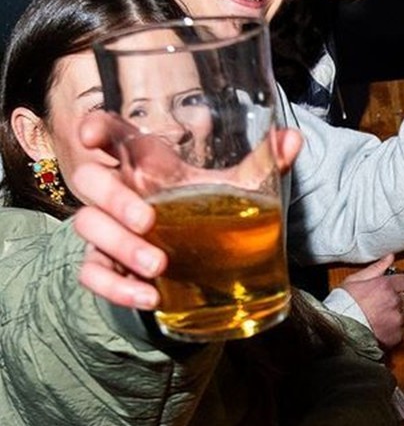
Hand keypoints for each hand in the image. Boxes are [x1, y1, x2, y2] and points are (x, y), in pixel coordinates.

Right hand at [70, 114, 301, 312]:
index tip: (91, 135)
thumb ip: (264, 164)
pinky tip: (149, 297)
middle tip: (147, 220)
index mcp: (144, 162)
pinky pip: (92, 273)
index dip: (94, 128)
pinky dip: (116, 287)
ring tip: (158, 266)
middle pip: (89, 180)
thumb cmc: (203, 205)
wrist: (192, 255)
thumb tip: (293, 140)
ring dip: (120, 247)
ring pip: (88, 227)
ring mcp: (106, 228)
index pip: (108, 134)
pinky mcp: (105, 264)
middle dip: (112, 198)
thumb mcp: (232, 185)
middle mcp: (118, 190)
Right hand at [340, 255, 403, 348]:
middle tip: (379, 307)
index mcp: (386, 286)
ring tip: (375, 321)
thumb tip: (390, 257)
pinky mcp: (395, 336)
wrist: (336, 330)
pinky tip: (377, 331)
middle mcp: (394, 302)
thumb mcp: (354, 280)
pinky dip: (390, 333)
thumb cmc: (341, 304)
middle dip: (395, 303)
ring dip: (393, 319)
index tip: (394, 289)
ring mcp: (396, 320)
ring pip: (402, 317)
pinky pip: (398, 333)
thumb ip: (376, 268)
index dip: (400, 285)